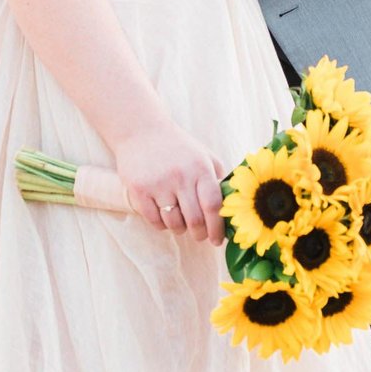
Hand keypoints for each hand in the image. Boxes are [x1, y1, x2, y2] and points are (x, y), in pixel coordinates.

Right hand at [110, 119, 225, 243]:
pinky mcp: (139, 190)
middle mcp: (180, 176)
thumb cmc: (178, 148)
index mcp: (200, 167)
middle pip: (194, 220)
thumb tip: (232, 208)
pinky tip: (164, 216)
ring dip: (180, 229)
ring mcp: (158, 183)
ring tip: (181, 222)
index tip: (217, 240)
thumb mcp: (204, 156)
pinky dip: (162, 225)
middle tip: (201, 236)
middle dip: (200, 234)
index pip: (213, 205)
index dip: (217, 228)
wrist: (141, 131)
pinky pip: (154, 221)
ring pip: (174, 223)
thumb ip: (218, 179)